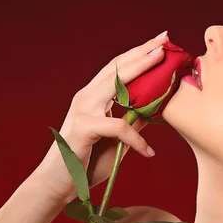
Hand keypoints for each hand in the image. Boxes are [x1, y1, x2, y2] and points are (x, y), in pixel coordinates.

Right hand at [28, 31, 169, 205]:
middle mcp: (86, 97)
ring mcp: (83, 110)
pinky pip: (118, 127)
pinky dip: (136, 140)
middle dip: (142, 51)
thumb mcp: (116, 140)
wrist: (58, 185)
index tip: (159, 42)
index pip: (117, 68)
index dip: (138, 53)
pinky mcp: (84, 128)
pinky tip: (149, 152)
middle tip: (164, 38)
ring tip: (162, 60)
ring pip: (116, 85)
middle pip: (117, 68)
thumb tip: (154, 108)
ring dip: (141, 69)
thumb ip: (132, 122)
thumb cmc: (86, 162)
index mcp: (93, 97)